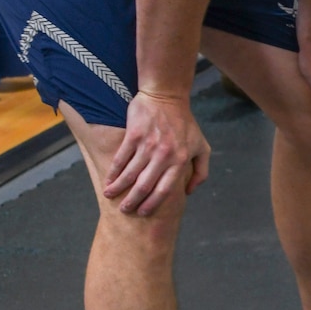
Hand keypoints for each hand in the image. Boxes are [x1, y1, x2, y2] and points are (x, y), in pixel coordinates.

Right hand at [104, 90, 208, 215]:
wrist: (167, 96)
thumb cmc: (185, 124)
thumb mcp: (202, 147)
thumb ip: (201, 171)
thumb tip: (189, 192)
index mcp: (180, 161)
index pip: (164, 189)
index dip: (152, 204)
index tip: (142, 213)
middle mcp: (164, 156)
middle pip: (144, 185)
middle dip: (132, 200)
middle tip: (124, 210)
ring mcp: (148, 145)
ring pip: (130, 173)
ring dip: (118, 188)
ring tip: (110, 195)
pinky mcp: (134, 135)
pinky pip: (121, 158)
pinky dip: (113, 171)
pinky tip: (109, 179)